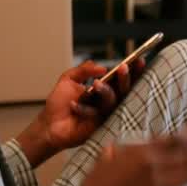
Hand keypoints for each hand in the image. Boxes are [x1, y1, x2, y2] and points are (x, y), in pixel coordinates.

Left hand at [14, 58, 142, 166]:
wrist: (48, 125)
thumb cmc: (59, 104)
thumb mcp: (68, 80)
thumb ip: (84, 70)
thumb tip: (102, 67)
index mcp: (103, 90)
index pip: (121, 79)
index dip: (132, 71)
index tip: (138, 60)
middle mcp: (107, 101)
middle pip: (124, 90)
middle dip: (125, 78)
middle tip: (123, 68)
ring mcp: (105, 114)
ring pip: (112, 101)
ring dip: (105, 91)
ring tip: (96, 84)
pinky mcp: (100, 126)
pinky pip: (97, 114)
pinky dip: (84, 108)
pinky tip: (73, 105)